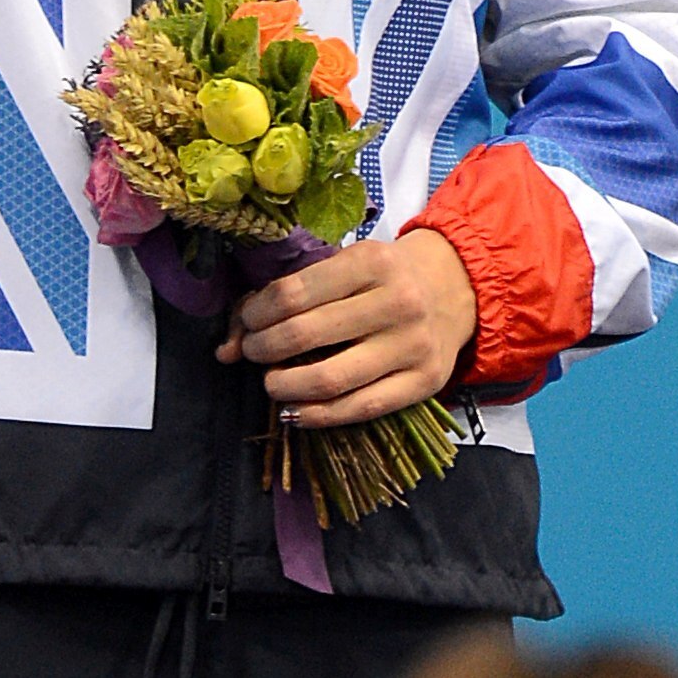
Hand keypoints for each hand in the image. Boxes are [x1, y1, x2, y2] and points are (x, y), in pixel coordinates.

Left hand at [214, 229, 476, 428]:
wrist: (453, 286)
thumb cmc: (384, 275)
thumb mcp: (343, 265)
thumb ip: (285, 297)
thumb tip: (224, 348)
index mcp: (370, 261)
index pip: (294, 292)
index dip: (257, 312)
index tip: (247, 322)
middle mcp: (395, 301)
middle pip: (306, 334)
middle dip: (263, 348)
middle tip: (251, 352)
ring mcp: (412, 345)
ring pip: (331, 378)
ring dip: (285, 386)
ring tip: (271, 382)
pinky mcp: (424, 383)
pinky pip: (361, 408)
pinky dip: (318, 415)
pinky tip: (295, 411)